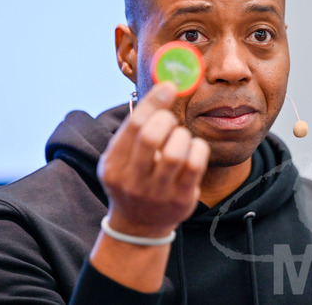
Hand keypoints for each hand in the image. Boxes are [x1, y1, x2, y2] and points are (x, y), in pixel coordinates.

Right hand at [97, 82, 209, 237]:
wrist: (138, 226)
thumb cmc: (133, 179)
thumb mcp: (121, 157)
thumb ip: (136, 128)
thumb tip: (165, 87)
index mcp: (113, 165)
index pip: (133, 125)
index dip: (154, 101)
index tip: (168, 86)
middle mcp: (132, 180)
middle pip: (151, 137)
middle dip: (165, 120)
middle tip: (169, 120)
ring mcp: (157, 193)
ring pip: (175, 152)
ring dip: (182, 136)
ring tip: (180, 138)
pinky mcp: (181, 199)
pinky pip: (195, 165)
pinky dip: (198, 149)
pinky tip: (193, 149)